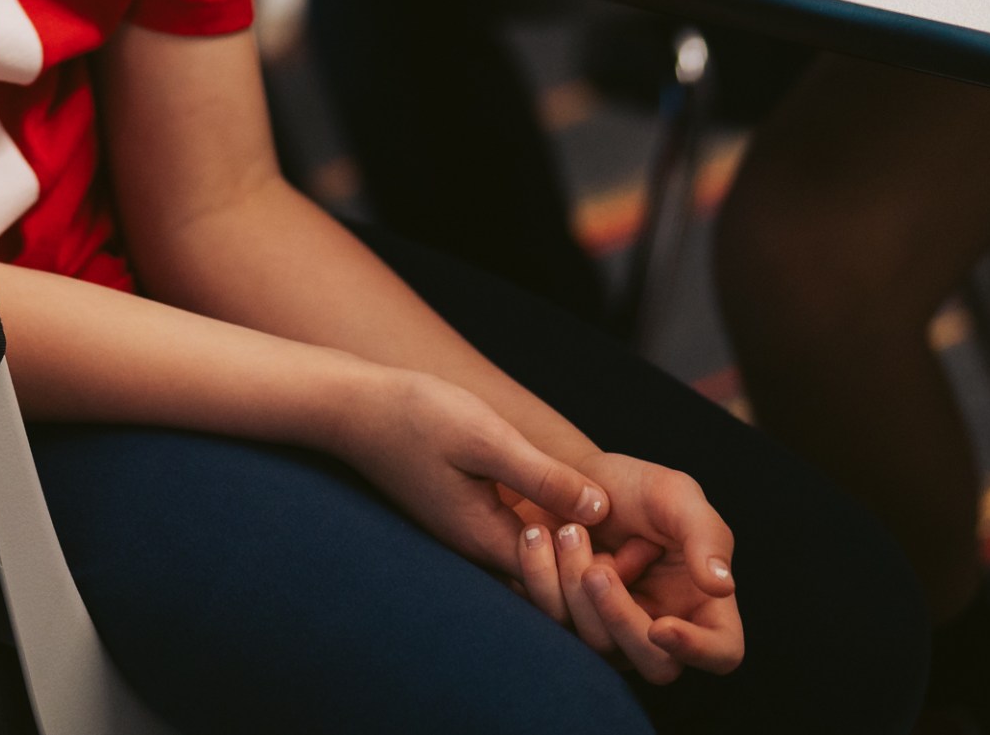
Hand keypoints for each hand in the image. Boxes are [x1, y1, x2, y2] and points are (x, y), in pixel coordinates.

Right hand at [323, 368, 611, 615]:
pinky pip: (519, 539)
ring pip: (536, 562)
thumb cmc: (415, 415)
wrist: (352, 405)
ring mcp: (469, 532)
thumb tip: (600, 508)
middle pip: (548, 583)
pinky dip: (550, 532)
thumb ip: (541, 476)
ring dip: (574, 552)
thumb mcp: (485, 438)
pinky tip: (576, 505)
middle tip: (637, 547)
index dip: (598, 573)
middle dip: (592, 573)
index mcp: (484, 537)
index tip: (631, 547)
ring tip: (614, 523)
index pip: (557, 583)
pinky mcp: (465, 514)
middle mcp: (478, 547)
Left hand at [537, 456, 741, 683]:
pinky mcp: (570, 624)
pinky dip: (544, 579)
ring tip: (569, 531)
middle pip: (656, 665)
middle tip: (596, 570)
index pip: (722, 652)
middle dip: (621, 619)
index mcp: (701, 601)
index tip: (661, 627)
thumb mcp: (675, 495)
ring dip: (577, 587)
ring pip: (599, 646)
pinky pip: (554, 627)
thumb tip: (722, 586)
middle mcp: (661, 626)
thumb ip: (706, 536)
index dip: (698, 650)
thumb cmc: (632, 486)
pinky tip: (540, 536)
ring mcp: (614, 633)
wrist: (566, 474)